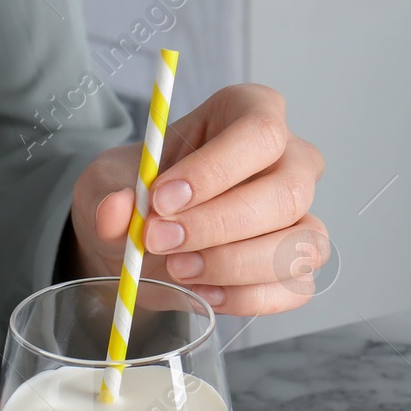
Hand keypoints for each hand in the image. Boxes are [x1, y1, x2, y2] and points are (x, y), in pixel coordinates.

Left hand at [71, 83, 328, 315]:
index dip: (214, 169)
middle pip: (287, 192)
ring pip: (301, 244)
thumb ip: (110, 193)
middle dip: (218, 225)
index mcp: (250, 113)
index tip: (162, 199)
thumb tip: (116, 209)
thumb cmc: (141, 194)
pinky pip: (294, 287)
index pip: (259, 131)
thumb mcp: (109, 182)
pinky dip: (247, 297)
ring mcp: (302, 215)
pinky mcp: (297, 265)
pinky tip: (203, 291)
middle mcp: (290, 159)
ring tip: (178, 268)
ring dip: (234, 265)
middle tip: (160, 240)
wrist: (145, 241)